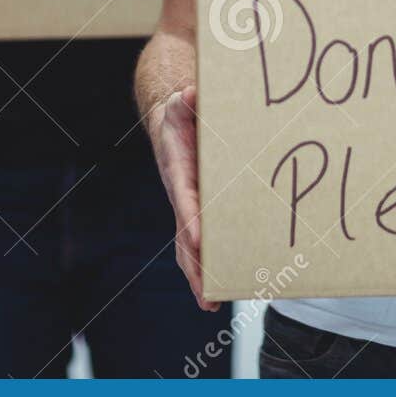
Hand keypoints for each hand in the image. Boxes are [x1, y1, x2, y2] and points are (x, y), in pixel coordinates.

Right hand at [149, 85, 217, 310]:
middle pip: (184, 237)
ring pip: (191, 249)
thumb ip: (186, 99)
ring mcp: (190, 208)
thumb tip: (191, 92)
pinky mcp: (200, 213)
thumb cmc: (183, 113)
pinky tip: (220, 292)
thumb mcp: (183, 102)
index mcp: (178, 171)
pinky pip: (202, 244)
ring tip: (212, 304)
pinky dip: (207, 267)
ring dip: (200, 276)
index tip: (198, 239)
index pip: (184, 199)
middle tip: (207, 294)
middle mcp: (181, 196)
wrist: (174, 123)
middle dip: (195, 265)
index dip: (190, 218)